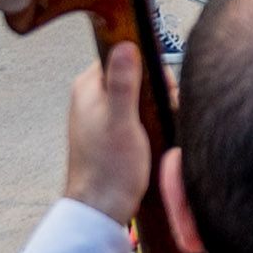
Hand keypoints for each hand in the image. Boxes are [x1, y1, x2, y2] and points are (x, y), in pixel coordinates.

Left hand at [63, 40, 151, 226]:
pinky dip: (147, 123)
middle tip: (164, 112)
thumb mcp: (122, 120)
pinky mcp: (108, 133)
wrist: (102, 209)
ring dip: (153, 109)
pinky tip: (153, 139)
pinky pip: (134, 116)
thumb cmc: (110, 169)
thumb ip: (123, 82)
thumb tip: (126, 44)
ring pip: (137, 97)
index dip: (148, 70)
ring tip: (159, 130)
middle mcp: (90, 98)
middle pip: (133, 76)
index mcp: (87, 87)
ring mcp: (99, 116)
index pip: (122, 56)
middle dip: (155, 92)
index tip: (162, 89)